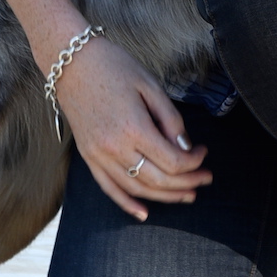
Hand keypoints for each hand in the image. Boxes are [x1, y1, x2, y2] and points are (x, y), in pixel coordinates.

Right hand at [51, 36, 210, 219]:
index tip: (203, 151)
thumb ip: (170, 119)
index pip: (172, 161)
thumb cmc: (114, 66)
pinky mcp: (88, 157)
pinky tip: (144, 213)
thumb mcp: (150, 85)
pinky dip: (126, 203)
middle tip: (205, 179)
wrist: (72, 63)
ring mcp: (98, 155)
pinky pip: (109, 188)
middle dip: (187, 183)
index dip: (194, 162)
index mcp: (134, 127)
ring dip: (164, 197)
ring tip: (186, 195)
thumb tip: (186, 147)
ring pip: (136, 188)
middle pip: (158, 180)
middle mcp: (115, 148)